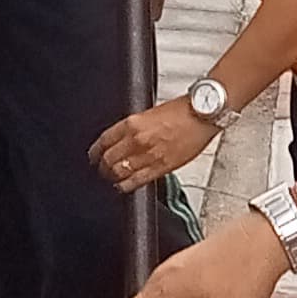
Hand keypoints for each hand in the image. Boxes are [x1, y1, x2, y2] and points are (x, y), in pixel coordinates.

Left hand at [93, 96, 217, 189]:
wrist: (202, 114)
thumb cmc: (181, 111)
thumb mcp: (149, 114)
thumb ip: (134, 128)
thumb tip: (123, 141)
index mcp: (132, 123)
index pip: (103, 141)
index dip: (95, 152)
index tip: (93, 156)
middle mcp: (137, 140)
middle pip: (108, 159)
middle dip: (102, 167)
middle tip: (101, 170)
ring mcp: (148, 155)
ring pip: (119, 172)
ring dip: (112, 177)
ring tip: (111, 179)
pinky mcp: (161, 167)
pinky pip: (137, 181)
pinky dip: (126, 185)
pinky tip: (123, 186)